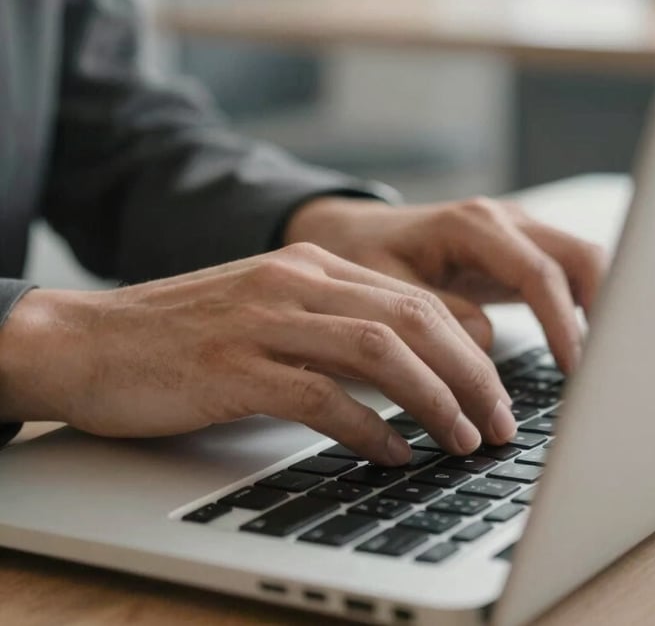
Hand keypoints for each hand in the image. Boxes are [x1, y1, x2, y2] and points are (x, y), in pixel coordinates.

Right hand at [0, 243, 517, 463]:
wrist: (87, 339)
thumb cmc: (181, 336)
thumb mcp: (268, 312)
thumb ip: (330, 328)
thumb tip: (405, 375)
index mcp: (311, 266)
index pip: (415, 298)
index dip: (468, 347)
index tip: (495, 392)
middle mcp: (295, 282)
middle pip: (414, 319)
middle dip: (470, 374)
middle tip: (500, 422)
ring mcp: (264, 320)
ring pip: (380, 351)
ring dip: (435, 400)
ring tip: (463, 440)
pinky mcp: (233, 367)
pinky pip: (321, 396)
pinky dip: (368, 429)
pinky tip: (391, 455)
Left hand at [286, 196, 607, 371]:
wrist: (354, 233)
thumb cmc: (362, 256)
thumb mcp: (383, 286)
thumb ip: (435, 312)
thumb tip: (485, 340)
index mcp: (471, 225)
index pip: (538, 272)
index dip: (562, 323)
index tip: (575, 368)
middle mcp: (502, 220)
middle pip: (580, 254)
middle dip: (604, 308)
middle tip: (606, 367)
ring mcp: (515, 232)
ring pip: (581, 260)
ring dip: (599, 306)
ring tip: (603, 362)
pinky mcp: (517, 250)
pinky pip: (565, 272)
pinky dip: (582, 304)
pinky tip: (583, 345)